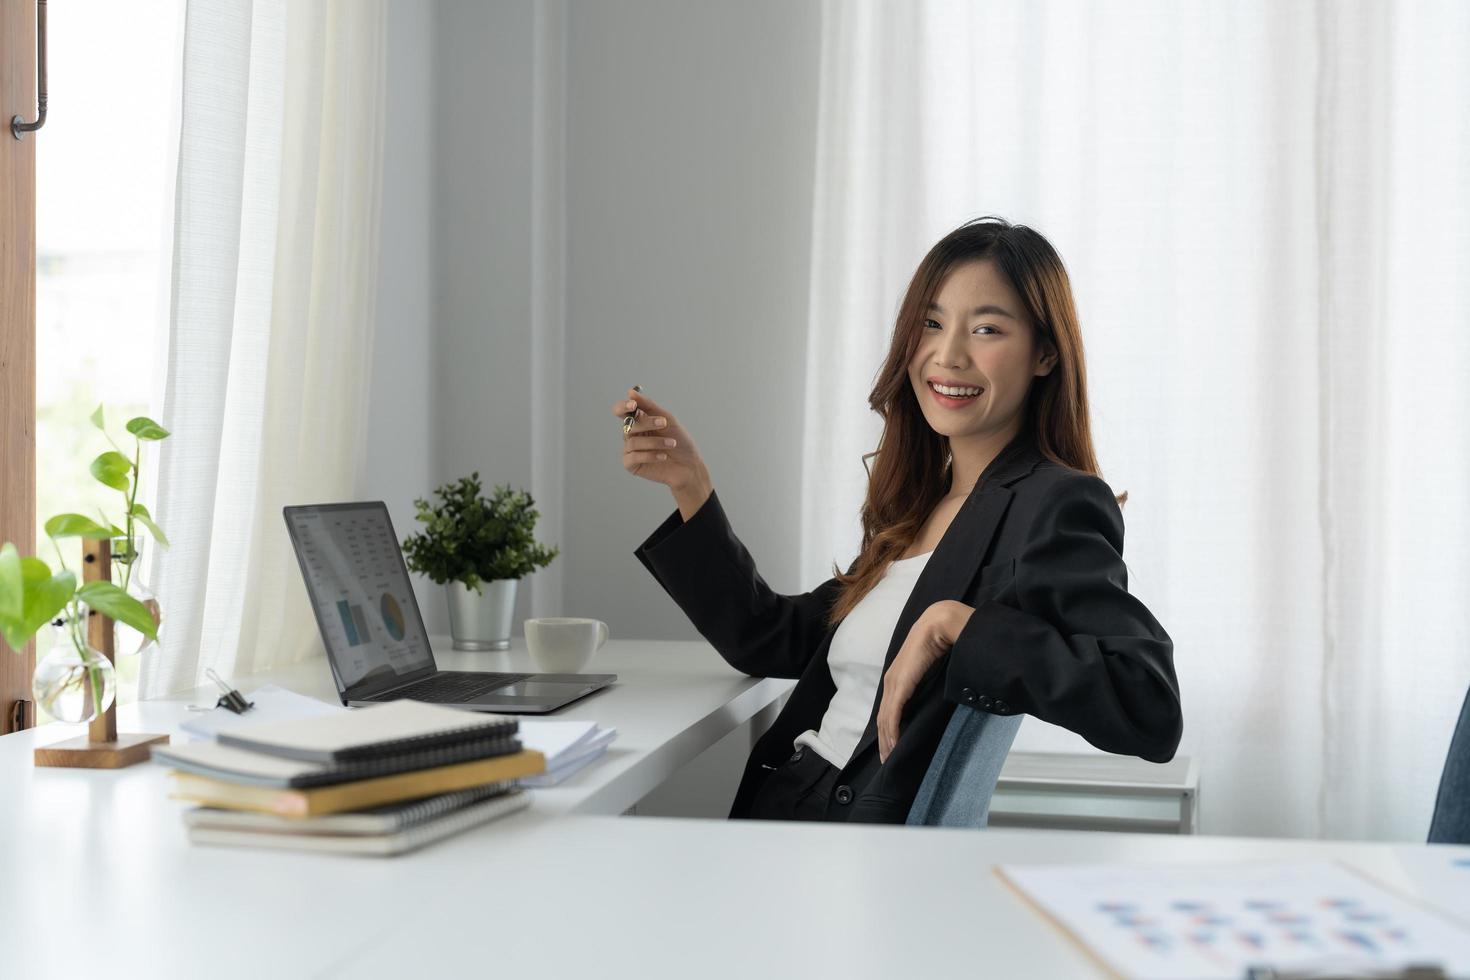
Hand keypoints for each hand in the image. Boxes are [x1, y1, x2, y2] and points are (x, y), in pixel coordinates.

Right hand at [610, 388, 709, 495]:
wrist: (689, 465)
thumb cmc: (680, 441)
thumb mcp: (668, 420)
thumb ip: (649, 406)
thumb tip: (630, 392)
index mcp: (639, 421)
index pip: (621, 411)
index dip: (623, 406)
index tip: (633, 404)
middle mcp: (632, 434)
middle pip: (628, 425)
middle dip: (647, 423)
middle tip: (664, 423)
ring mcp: (630, 450)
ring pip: (633, 441)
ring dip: (655, 442)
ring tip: (672, 444)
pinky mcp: (631, 465)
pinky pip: (633, 457)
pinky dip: (650, 455)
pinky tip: (663, 456)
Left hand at [876, 600, 974, 763]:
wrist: (940, 624)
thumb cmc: (940, 642)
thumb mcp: (932, 668)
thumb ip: (929, 682)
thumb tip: (936, 695)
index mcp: (897, 677)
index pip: (888, 709)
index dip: (887, 730)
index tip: (891, 748)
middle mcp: (891, 681)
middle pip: (883, 719)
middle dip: (884, 741)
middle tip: (887, 762)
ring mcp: (893, 683)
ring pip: (885, 720)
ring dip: (887, 741)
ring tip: (890, 759)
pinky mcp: (900, 684)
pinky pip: (893, 714)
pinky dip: (892, 731)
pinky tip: (893, 745)